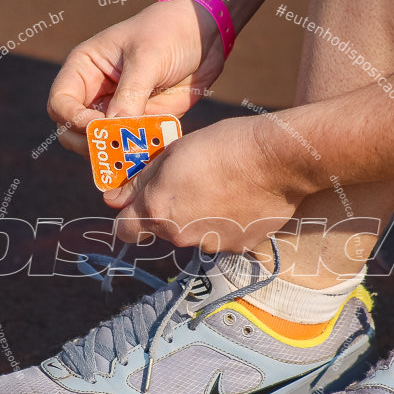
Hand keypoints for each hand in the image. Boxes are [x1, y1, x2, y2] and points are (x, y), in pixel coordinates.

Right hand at [47, 0, 224, 157]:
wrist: (204, 36)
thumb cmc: (169, 33)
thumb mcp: (148, 57)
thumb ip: (130, 94)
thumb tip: (114, 130)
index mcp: (84, 68)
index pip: (60, 102)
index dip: (73, 119)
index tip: (98, 125)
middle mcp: (93, 93)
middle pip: (71, 131)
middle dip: (89, 143)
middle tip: (115, 147)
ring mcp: (114, 112)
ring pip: (99, 144)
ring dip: (114, 153)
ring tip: (136, 153)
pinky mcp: (138, 125)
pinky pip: (128, 147)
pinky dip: (135, 155)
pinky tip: (150, 153)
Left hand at [102, 117, 304, 252]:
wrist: (279, 159)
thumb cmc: (225, 147)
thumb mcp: (174, 152)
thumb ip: (141, 179)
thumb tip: (114, 198)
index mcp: (158, 210)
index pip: (124, 230)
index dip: (128, 215)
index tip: (136, 202)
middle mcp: (180, 236)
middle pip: (163, 228)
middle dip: (170, 209)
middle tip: (190, 181)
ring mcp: (211, 244)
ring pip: (194, 233)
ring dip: (199, 215)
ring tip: (221, 187)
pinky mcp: (239, 246)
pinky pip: (222, 236)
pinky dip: (225, 221)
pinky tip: (239, 198)